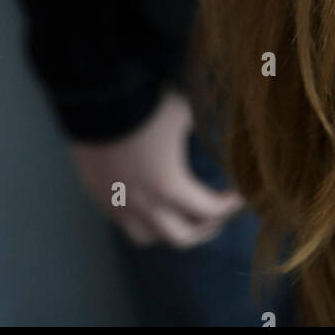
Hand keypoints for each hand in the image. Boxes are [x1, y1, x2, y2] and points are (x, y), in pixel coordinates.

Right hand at [68, 89, 244, 247]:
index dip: (228, 206)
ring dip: (169, 230)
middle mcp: (144, 205)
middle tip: (216, 216)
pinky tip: (149, 201)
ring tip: (180, 216)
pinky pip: (123, 221)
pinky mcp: (98, 195)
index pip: (208, 211)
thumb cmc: (145, 104)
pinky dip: (142, 218)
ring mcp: (118, 203)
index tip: (239, 198)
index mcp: (170, 188)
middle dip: (205, 228)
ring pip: (148, 237)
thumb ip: (198, 131)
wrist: (96, 98)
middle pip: (181, 237)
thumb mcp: (183, 113)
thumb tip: (208, 134)